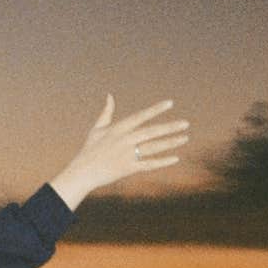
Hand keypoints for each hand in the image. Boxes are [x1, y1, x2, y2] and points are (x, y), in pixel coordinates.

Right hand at [49, 96, 190, 209]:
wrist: (82, 172)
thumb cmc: (89, 150)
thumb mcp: (97, 129)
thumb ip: (106, 112)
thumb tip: (110, 95)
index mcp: (118, 129)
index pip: (141, 116)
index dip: (156, 109)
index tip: (170, 103)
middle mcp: (125, 140)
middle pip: (152, 132)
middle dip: (170, 127)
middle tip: (186, 124)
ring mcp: (127, 155)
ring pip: (154, 147)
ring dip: (170, 143)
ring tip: (185, 138)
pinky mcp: (128, 168)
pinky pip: (149, 164)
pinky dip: (162, 162)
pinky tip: (175, 158)